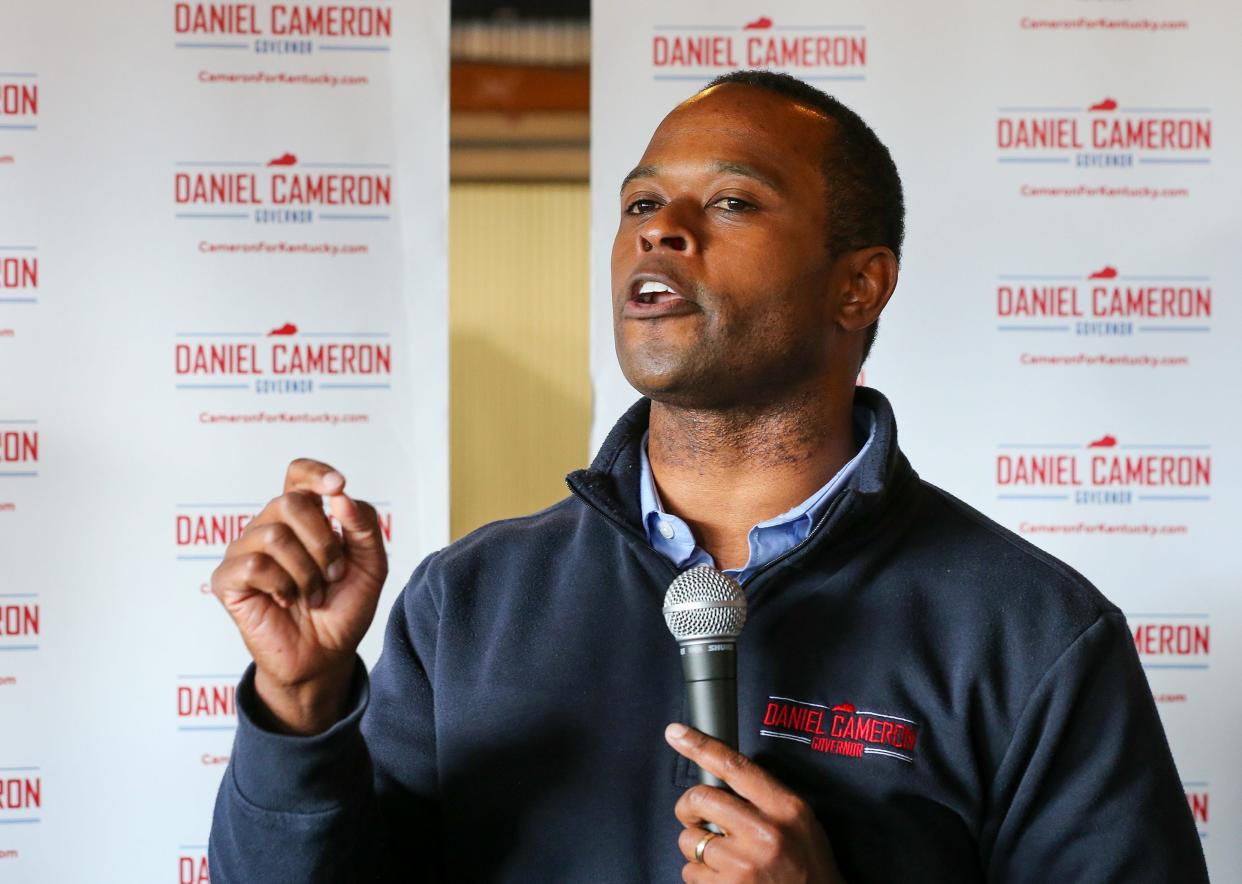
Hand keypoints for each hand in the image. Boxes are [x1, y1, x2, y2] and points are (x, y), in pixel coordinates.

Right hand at [210, 459, 387, 733]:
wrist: (327, 656)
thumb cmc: (344, 607)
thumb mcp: (371, 565)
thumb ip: (364, 526)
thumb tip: (340, 495)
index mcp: (303, 518)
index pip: (298, 474)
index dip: (315, 473)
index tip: (338, 486)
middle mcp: (270, 526)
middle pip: (291, 503)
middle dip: (323, 542)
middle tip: (335, 574)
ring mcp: (245, 551)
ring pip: (274, 535)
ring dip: (306, 571)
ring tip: (314, 594)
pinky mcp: (228, 580)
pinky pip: (254, 564)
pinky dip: (282, 585)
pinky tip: (286, 601)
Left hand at [666, 724, 844, 882]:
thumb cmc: (807, 865)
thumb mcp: (800, 820)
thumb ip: (765, 796)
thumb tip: (721, 776)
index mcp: (785, 808)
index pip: (734, 766)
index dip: (700, 746)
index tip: (677, 734)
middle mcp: (764, 833)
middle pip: (700, 799)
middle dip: (690, 808)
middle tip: (697, 818)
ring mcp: (744, 864)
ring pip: (690, 840)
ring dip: (698, 849)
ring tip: (723, 858)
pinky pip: (690, 873)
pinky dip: (700, 876)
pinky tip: (723, 878)